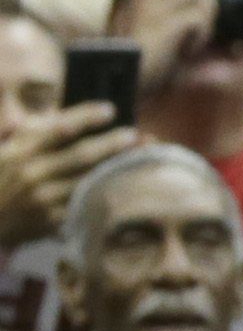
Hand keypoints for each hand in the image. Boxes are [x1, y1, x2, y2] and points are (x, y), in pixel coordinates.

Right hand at [0, 102, 132, 244]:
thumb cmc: (6, 174)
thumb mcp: (13, 147)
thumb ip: (42, 129)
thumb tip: (82, 113)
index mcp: (22, 151)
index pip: (60, 128)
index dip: (88, 117)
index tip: (110, 110)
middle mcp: (32, 174)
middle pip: (82, 155)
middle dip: (112, 143)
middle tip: (134, 134)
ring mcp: (43, 199)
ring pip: (88, 180)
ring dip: (118, 167)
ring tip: (142, 154)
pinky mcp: (52, 220)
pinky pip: (86, 203)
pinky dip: (107, 192)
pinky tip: (127, 182)